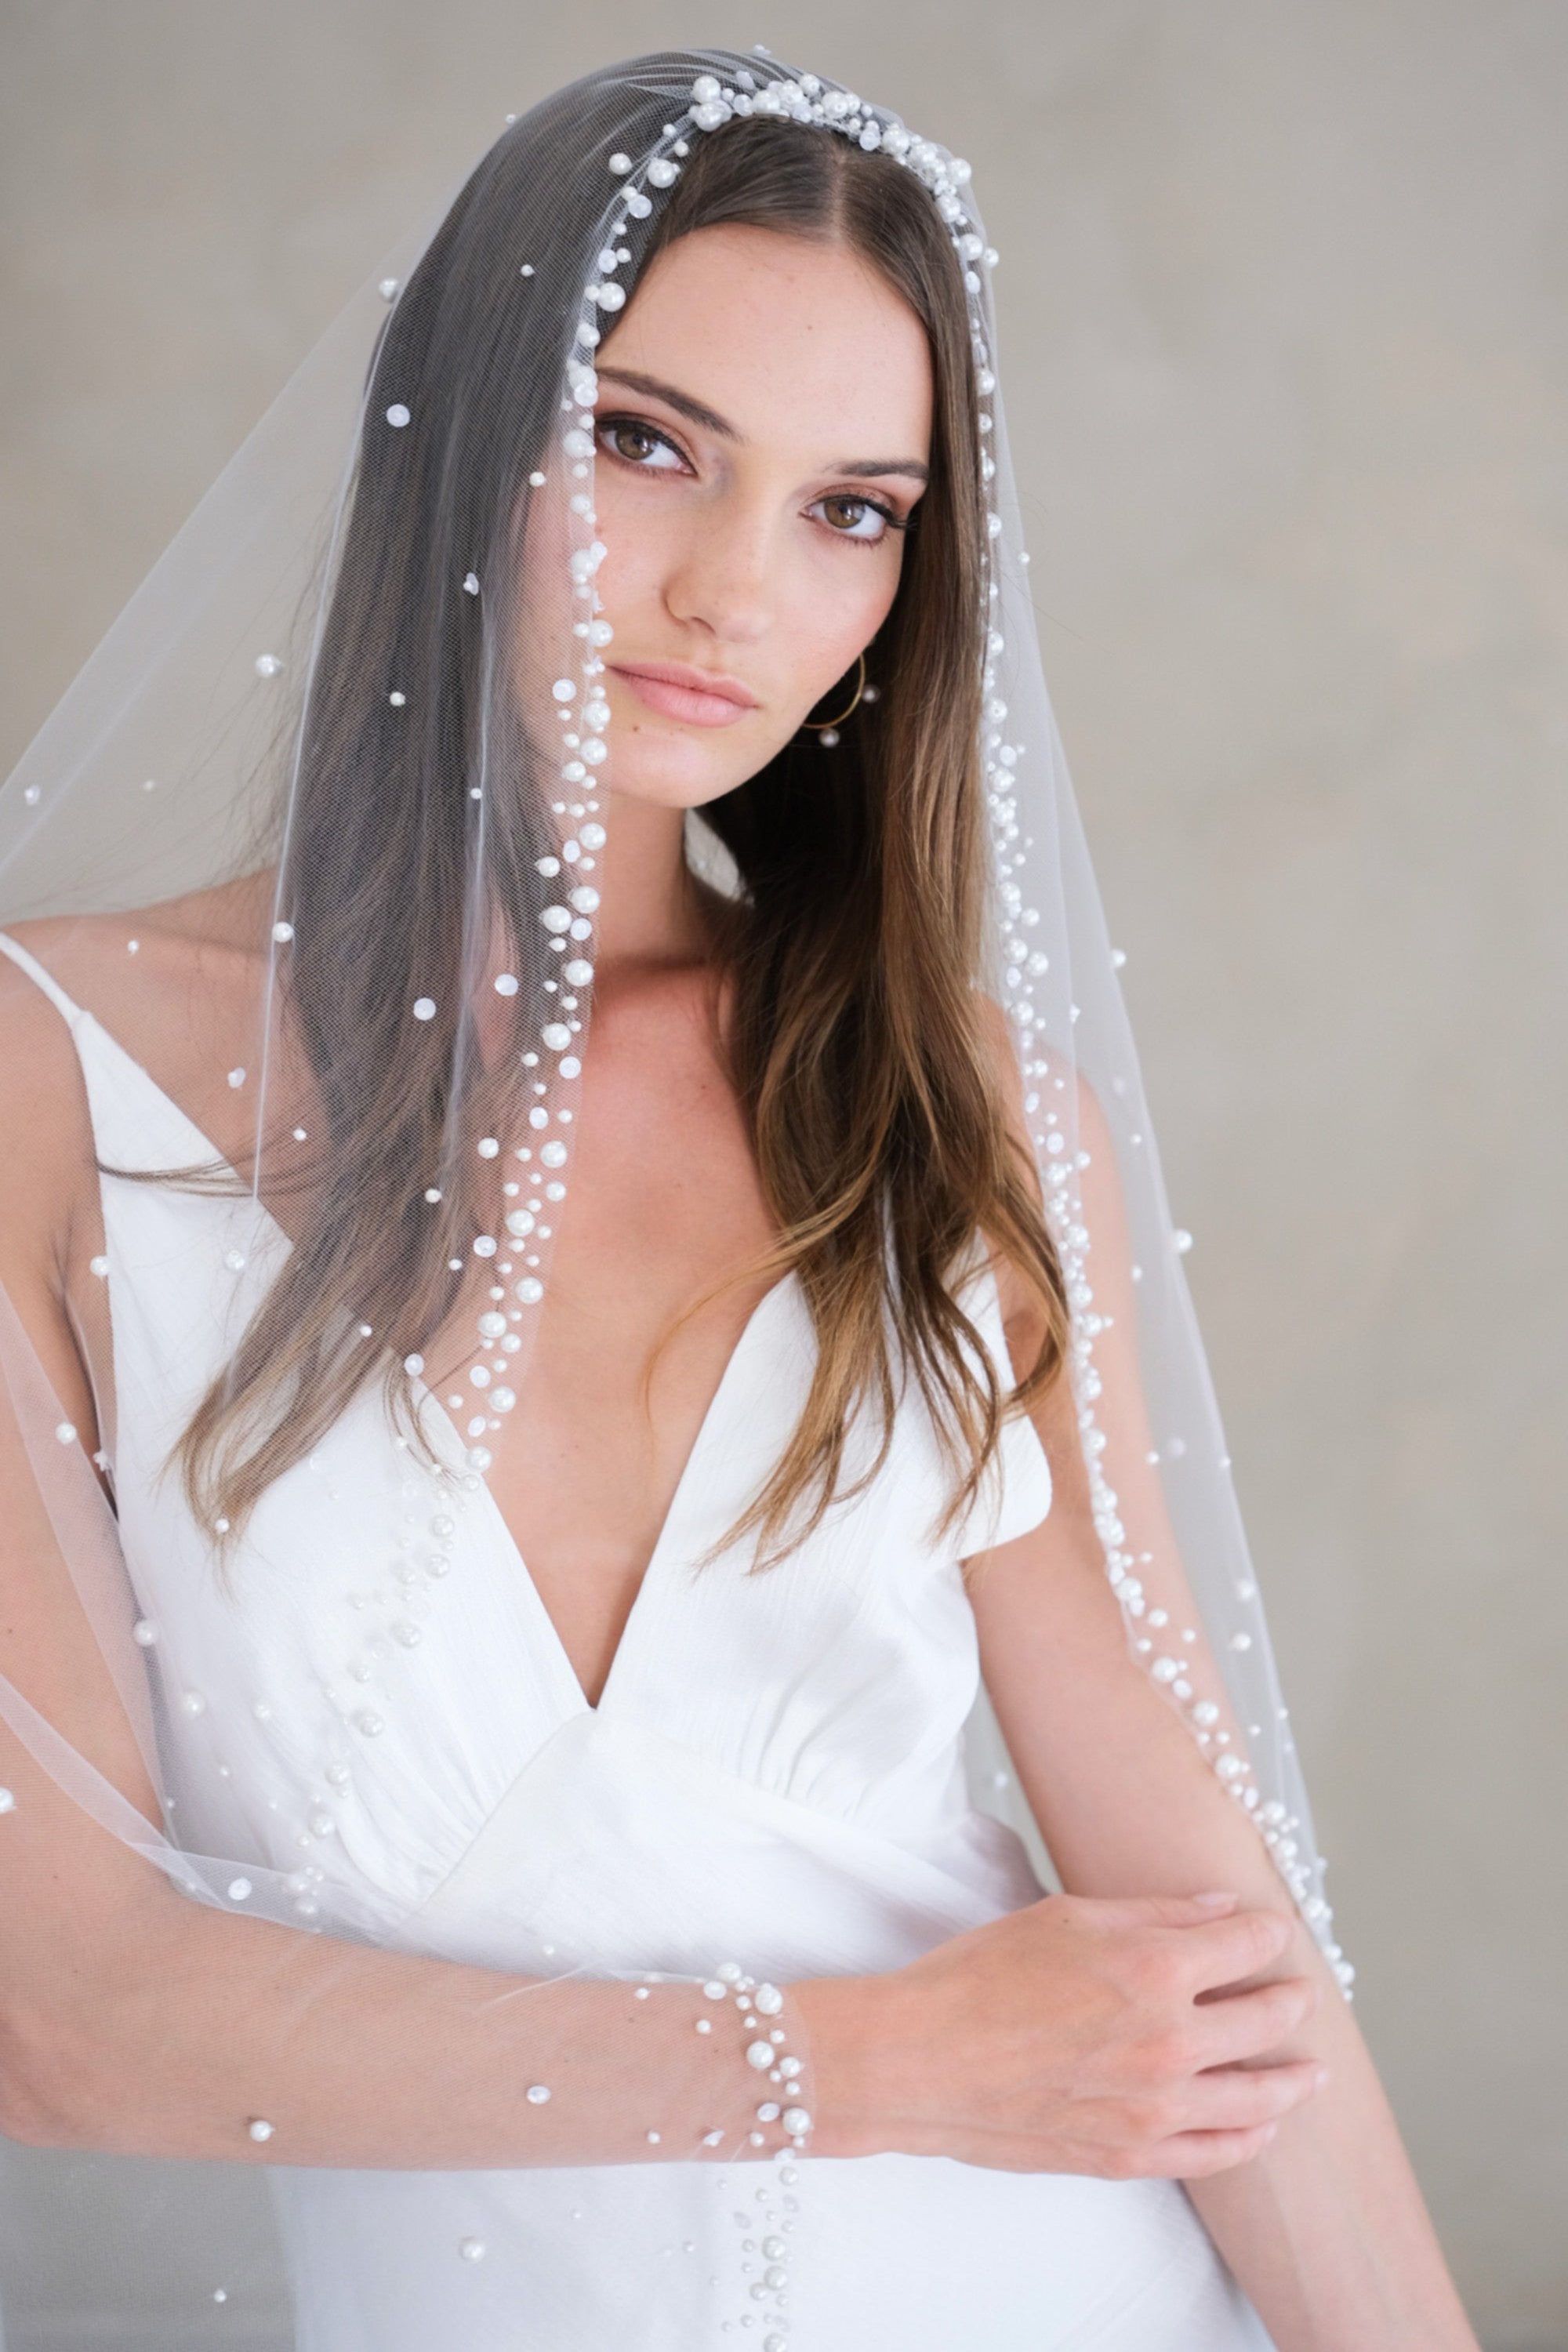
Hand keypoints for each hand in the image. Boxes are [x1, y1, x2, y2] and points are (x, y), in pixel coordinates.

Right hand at [795, 1890, 1321, 2177]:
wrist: (922, 2059)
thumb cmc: (981, 1977)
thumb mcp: (1068, 1917)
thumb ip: (1154, 1913)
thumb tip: (1218, 1909)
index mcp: (1157, 1969)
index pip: (1246, 1944)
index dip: (1269, 1933)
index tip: (1276, 1931)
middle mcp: (1170, 2042)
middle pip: (1264, 2021)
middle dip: (1290, 2002)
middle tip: (1302, 1996)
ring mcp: (1154, 2108)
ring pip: (1256, 2098)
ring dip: (1292, 2081)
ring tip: (1311, 2073)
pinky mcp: (1130, 2156)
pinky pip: (1215, 2154)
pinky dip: (1249, 2139)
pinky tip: (1262, 2127)